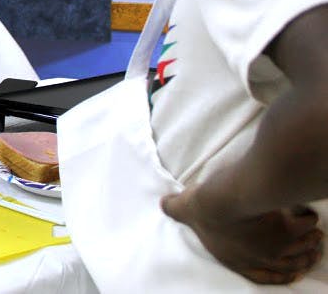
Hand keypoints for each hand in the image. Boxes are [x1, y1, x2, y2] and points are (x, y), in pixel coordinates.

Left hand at [162, 184, 323, 284]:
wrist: (226, 199)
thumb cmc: (202, 208)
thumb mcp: (185, 209)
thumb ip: (174, 208)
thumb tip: (162, 204)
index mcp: (236, 259)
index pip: (260, 276)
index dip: (276, 275)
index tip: (289, 272)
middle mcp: (261, 257)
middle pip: (288, 264)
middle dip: (299, 260)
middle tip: (308, 256)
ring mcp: (279, 244)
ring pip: (301, 249)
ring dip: (309, 245)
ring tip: (315, 239)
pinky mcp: (292, 226)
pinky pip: (307, 226)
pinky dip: (310, 223)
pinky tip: (311, 218)